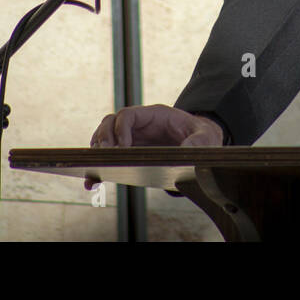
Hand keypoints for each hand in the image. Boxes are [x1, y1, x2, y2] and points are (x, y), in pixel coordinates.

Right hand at [84, 105, 224, 189]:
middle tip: (104, 159)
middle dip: (103, 139)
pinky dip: (98, 168)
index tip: (122, 148)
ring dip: (96, 152)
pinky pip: (109, 157)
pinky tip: (93, 184)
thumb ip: (197, 142)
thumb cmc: (202, 136)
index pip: (128, 115)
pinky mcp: (130, 153)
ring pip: (105, 137)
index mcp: (154, 116)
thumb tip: (187, 151)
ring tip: (94, 173)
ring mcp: (133, 138)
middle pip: (110, 123)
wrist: (201, 142)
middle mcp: (139, 125)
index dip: (120, 129)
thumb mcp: (205, 138)